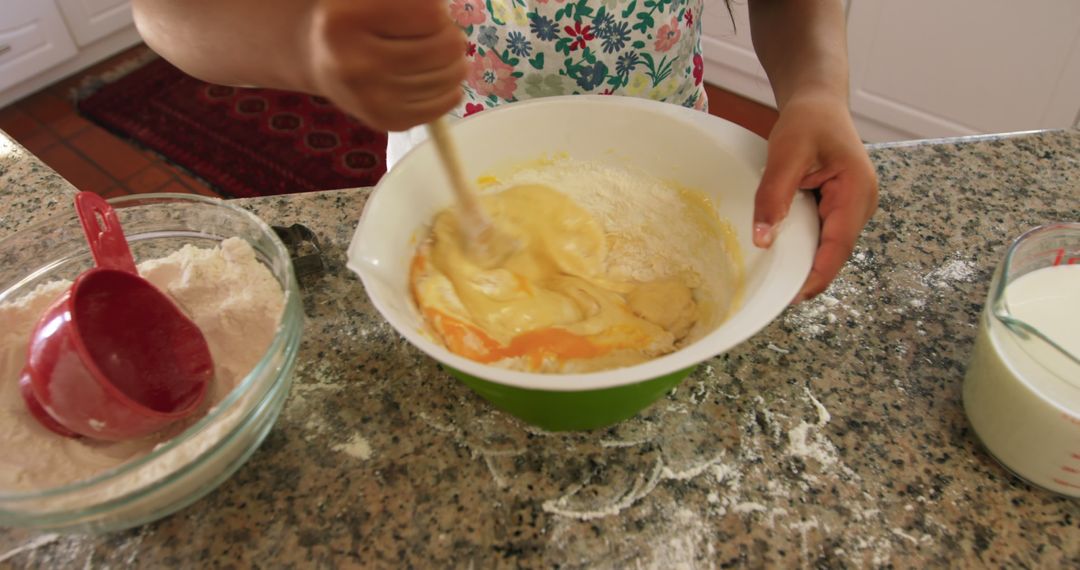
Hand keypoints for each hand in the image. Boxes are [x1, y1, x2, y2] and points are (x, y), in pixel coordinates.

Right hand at [305, 0, 466, 131]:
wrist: (318, 59)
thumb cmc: (352, 17)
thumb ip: (408, 1)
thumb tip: (444, 14)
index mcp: (346, 19)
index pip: (431, 14)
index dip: (436, 10)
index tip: (423, 11)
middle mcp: (356, 63)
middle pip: (447, 47)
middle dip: (448, 34)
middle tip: (431, 33)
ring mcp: (372, 99)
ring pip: (451, 75)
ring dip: (452, 61)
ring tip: (430, 53)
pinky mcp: (389, 121)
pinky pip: (447, 101)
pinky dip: (449, 87)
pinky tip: (431, 76)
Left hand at [752, 92, 877, 302]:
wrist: (818, 101)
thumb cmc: (808, 120)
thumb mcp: (786, 155)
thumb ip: (774, 196)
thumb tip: (764, 239)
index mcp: (857, 191)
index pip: (839, 245)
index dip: (818, 274)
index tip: (795, 297)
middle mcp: (862, 203)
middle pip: (836, 251)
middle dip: (811, 273)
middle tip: (777, 295)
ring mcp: (853, 206)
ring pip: (831, 245)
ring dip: (808, 260)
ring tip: (779, 280)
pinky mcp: (841, 205)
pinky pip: (825, 233)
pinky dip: (807, 245)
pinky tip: (786, 253)